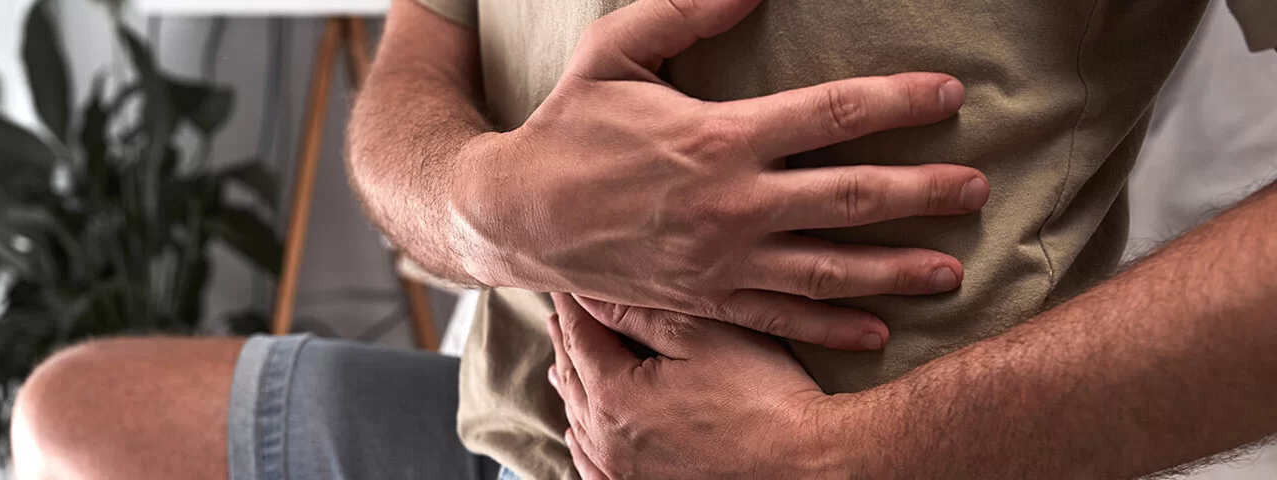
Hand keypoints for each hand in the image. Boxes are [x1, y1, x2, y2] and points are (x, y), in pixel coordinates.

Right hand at [451, 0, 988, 349]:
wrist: (516, 214)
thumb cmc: (568, 127)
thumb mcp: (614, 52)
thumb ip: (685, 10)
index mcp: (717, 136)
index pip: (832, 114)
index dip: (899, 102)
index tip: (950, 97)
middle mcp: (731, 203)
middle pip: (848, 197)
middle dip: (921, 191)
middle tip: (977, 188)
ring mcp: (720, 259)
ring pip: (826, 267)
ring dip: (894, 268)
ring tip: (952, 269)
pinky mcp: (703, 299)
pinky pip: (777, 318)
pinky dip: (829, 328)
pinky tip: (876, 332)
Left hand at [546, 293, 843, 478]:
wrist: (804, 460)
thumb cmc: (762, 395)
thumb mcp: (702, 336)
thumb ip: (640, 313)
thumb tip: (593, 294)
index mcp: (614, 395)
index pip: (579, 336)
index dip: (573, 304)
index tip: (567, 280)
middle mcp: (607, 439)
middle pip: (574, 377)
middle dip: (569, 340)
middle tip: (564, 311)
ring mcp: (623, 471)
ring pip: (579, 420)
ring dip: (572, 385)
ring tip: (565, 358)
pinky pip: (593, 465)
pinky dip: (582, 441)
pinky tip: (578, 432)